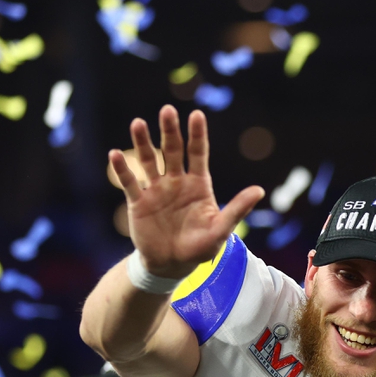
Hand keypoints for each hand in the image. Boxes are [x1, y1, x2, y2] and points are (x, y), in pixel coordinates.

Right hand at [111, 105, 264, 278]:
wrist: (170, 265)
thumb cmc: (199, 248)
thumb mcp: (220, 230)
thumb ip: (236, 209)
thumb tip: (260, 190)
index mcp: (198, 184)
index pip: (198, 153)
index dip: (197, 134)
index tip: (197, 115)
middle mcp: (176, 182)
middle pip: (172, 150)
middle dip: (170, 131)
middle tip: (167, 111)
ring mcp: (156, 190)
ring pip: (149, 160)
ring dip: (142, 142)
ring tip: (138, 124)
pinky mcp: (138, 202)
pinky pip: (129, 182)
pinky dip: (122, 169)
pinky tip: (115, 154)